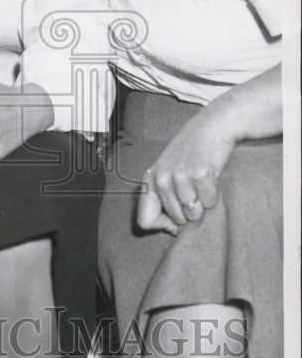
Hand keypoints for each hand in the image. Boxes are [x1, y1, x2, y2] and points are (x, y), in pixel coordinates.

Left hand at [136, 108, 236, 234]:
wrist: (211, 127)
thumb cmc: (190, 152)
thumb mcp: (167, 171)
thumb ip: (163, 198)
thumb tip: (172, 230)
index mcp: (149, 180)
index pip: (145, 221)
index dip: (162, 225)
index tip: (174, 217)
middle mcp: (161, 179)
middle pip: (176, 220)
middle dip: (188, 212)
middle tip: (193, 190)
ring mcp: (180, 177)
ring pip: (193, 214)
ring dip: (202, 204)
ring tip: (201, 183)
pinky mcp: (200, 175)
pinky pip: (209, 203)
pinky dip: (213, 195)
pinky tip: (210, 177)